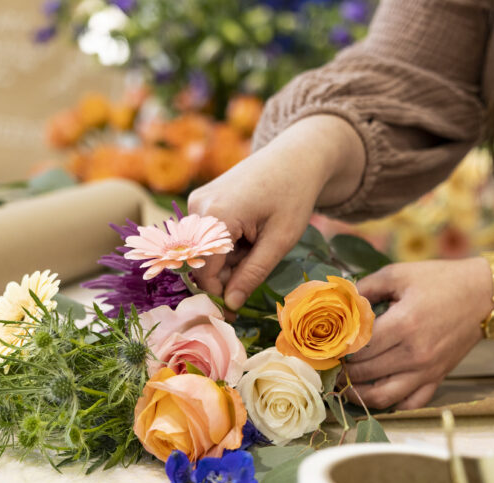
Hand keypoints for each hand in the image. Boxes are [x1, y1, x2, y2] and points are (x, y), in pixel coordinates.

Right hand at [189, 115, 365, 309]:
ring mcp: (196, 202)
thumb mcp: (279, 241)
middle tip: (258, 269)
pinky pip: (207, 237)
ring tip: (258, 244)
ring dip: (229, 260)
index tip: (233, 314)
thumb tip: (230, 305)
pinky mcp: (201, 201)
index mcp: (215, 216)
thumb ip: (252, 274)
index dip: (218, 295)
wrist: (296, 157)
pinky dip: (227, 245)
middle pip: (202, 262)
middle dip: (226, 275)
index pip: (204, 272)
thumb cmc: (293, 196)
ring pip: (205, 251)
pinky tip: (249, 235)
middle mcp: (197, 207)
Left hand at [344, 258, 493, 409]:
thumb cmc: (440, 281)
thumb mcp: (399, 274)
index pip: (359, 347)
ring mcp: (426, 371)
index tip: (327, 344)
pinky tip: (376, 393)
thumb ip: (365, 288)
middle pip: (365, 372)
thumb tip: (338, 301)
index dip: (338, 347)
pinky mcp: (436, 378)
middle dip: (343, 369)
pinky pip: (410, 404)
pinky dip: (391, 404)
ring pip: (383, 397)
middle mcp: (415, 354)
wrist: (483, 296)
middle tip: (331, 362)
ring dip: (358, 394)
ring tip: (345, 385)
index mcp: (404, 325)